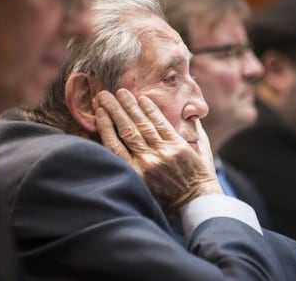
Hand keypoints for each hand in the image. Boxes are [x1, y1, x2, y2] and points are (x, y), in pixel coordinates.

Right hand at [94, 88, 221, 214]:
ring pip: (142, 124)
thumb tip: (115, 147)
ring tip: (120, 92)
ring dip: (130, 106)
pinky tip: (142, 99)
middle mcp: (146, 161)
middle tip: (103, 95)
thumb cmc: (167, 200)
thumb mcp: (142, 190)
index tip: (99, 112)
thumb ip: (130, 169)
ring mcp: (163, 151)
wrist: (196, 202)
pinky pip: (161, 124)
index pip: (114, 144)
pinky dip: (151, 111)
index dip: (105, 126)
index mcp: (135, 173)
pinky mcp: (177, 146)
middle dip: (114, 110)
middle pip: (126, 130)